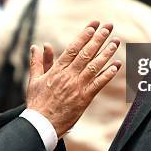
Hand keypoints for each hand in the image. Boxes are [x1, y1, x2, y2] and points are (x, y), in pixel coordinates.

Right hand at [26, 21, 121, 136]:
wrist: (41, 124)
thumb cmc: (37, 102)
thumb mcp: (34, 80)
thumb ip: (38, 62)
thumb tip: (38, 46)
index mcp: (57, 70)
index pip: (72, 48)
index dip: (84, 36)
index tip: (93, 26)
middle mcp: (68, 76)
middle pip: (86, 53)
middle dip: (98, 39)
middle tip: (108, 27)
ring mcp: (77, 87)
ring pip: (94, 66)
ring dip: (106, 53)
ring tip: (116, 41)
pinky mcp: (84, 98)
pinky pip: (99, 84)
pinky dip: (108, 74)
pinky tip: (116, 65)